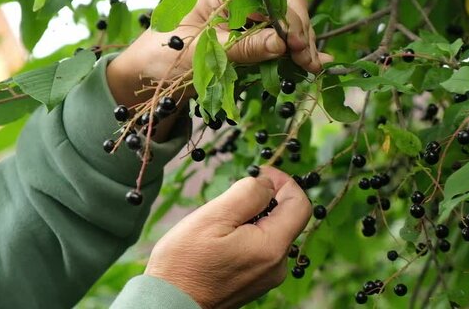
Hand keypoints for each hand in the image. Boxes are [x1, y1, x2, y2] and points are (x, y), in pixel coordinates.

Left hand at [107, 0, 332, 107]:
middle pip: (282, 5)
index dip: (288, 20)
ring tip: (312, 69)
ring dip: (301, 44)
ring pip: (285, 22)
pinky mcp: (247, 36)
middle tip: (310, 64)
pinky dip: (294, 51)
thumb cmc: (162, 58)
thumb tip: (282, 43)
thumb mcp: (201, 56)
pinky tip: (314, 62)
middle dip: (300, 32)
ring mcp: (243, 17)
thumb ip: (242, 48)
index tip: (297, 48)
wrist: (146, 75)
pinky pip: (277, 39)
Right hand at [143, 166, 311, 308]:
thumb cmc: (185, 263)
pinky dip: (247, 234)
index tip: (259, 173)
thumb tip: (268, 182)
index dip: (283, 181)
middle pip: (287, 217)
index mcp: (272, 247)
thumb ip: (248, 194)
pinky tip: (221, 239)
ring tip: (221, 222)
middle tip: (231, 197)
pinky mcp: (255, 281)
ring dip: (253, 217)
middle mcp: (277, 265)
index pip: (300, 204)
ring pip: (272, 231)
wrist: (168, 304)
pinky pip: (261, 247)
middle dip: (264, 199)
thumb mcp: (214, 217)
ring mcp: (267, 275)